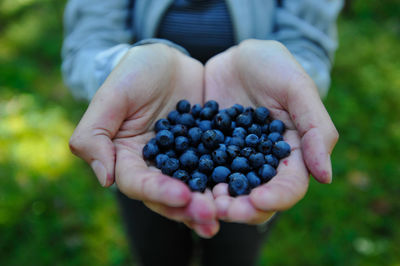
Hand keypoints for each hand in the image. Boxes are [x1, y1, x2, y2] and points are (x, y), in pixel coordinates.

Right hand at [69, 44, 218, 237]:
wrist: (169, 61)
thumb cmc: (135, 73)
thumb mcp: (112, 95)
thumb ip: (95, 133)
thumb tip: (105, 179)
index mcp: (126, 157)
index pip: (137, 183)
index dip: (157, 191)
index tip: (182, 196)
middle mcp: (153, 166)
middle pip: (167, 196)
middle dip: (187, 208)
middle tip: (210, 216)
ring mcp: (181, 163)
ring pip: (192, 190)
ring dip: (208, 204)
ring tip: (226, 213)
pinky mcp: (205, 154)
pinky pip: (215, 170)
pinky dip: (227, 182)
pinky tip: (243, 191)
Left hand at [204, 40, 338, 223]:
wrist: (237, 56)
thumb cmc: (274, 66)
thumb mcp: (297, 88)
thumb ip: (316, 128)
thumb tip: (325, 177)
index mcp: (292, 153)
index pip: (290, 185)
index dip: (276, 197)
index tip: (257, 201)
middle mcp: (264, 163)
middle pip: (258, 197)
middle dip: (243, 208)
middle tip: (223, 209)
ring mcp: (235, 160)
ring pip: (230, 191)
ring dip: (218, 202)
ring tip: (204, 201)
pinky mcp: (211, 152)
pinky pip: (204, 172)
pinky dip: (196, 182)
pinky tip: (185, 184)